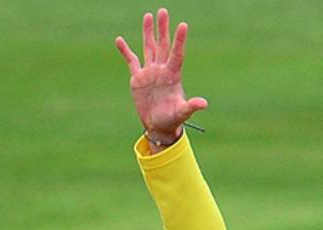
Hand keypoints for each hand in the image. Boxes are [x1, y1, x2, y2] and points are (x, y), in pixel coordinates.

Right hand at [115, 8, 207, 147]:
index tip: (183, 25)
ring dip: (148, 32)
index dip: (180, 40)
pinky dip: (125, 51)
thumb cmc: (172, 119)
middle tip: (163, 11)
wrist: (158, 126)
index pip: (177, 54)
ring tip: (148, 16)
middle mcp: (162, 70)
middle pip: (163, 45)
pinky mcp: (138, 78)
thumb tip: (204, 104)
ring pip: (148, 48)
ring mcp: (150, 72)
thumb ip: (191, 106)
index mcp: (173, 76)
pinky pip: (131, 61)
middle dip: (163, 28)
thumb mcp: (182, 113)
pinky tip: (119, 39)